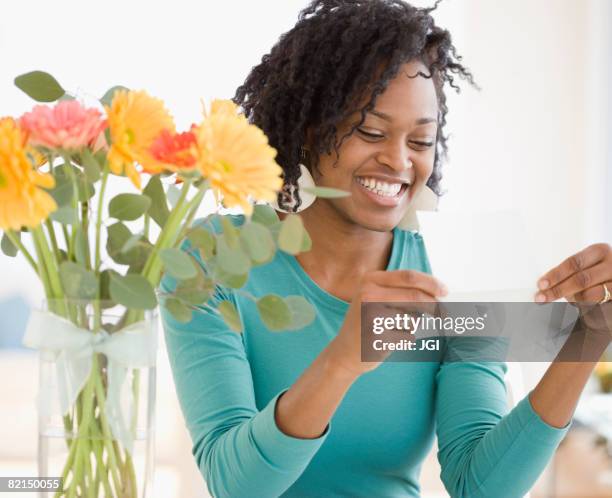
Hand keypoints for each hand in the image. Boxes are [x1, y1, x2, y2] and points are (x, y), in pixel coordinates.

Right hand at [326, 270, 447, 378]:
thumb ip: (401, 291)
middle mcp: (368, 294)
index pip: (409, 276)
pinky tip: (388, 341)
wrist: (344, 352)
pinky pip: (407, 336)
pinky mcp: (377, 336)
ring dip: (413, 326)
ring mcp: (371, 315)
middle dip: (435, 305)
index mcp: (369, 280)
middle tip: (445, 314)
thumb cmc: (367, 324)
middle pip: (415, 296)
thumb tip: (439, 291)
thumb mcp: (376, 298)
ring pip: (413, 318)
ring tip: (394, 330)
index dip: (431, 282)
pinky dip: (405, 339)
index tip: (445, 291)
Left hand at [534, 243, 610, 303]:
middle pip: (581, 279)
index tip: (541, 284)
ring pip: (589, 294)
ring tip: (565, 299)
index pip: (574, 262)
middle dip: (558, 290)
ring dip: (571, 299)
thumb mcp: (581, 269)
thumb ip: (568, 273)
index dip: (556, 274)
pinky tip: (578, 304)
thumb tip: (546, 284)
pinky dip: (583, 305)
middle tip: (541, 298)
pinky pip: (597, 304)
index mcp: (599, 251)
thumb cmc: (592, 278)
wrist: (609, 291)